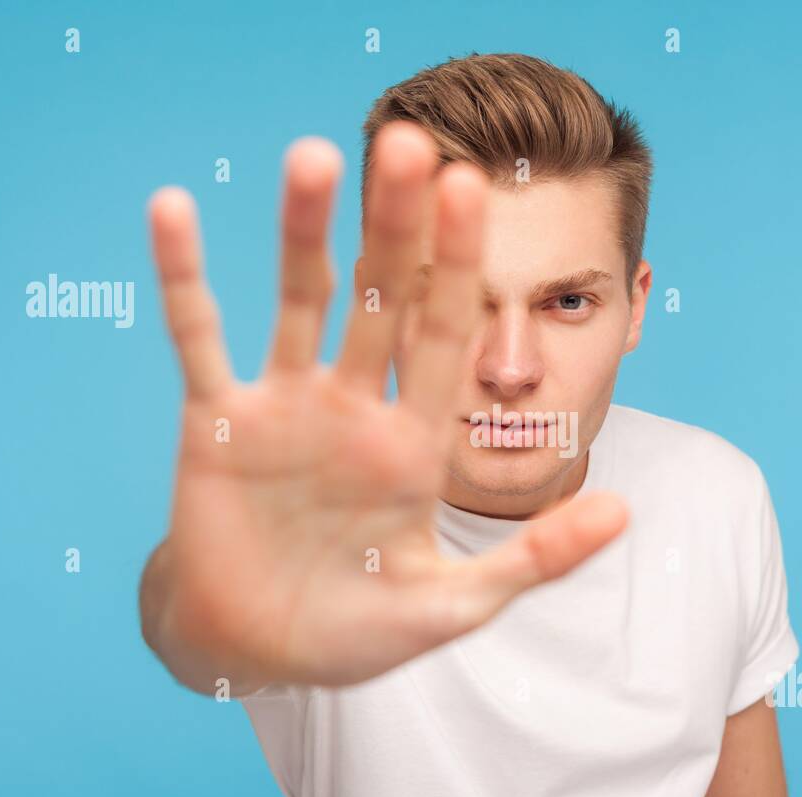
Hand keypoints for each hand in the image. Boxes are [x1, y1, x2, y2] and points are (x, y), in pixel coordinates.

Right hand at [144, 122, 627, 690]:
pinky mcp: (218, 421)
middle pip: (382, 299)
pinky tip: (175, 209)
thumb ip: (535, 557)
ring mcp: (285, 408)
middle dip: (396, 227)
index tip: (473, 187)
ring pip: (300, 302)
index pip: (444, 335)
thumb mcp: (451, 604)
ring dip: (304, 230)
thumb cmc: (354, 632)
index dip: (456, 265)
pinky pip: (198, 337)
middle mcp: (354, 408)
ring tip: (313, 155)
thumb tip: (626, 512)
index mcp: (414, 443)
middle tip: (410, 141)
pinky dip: (185, 276)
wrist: (256, 650)